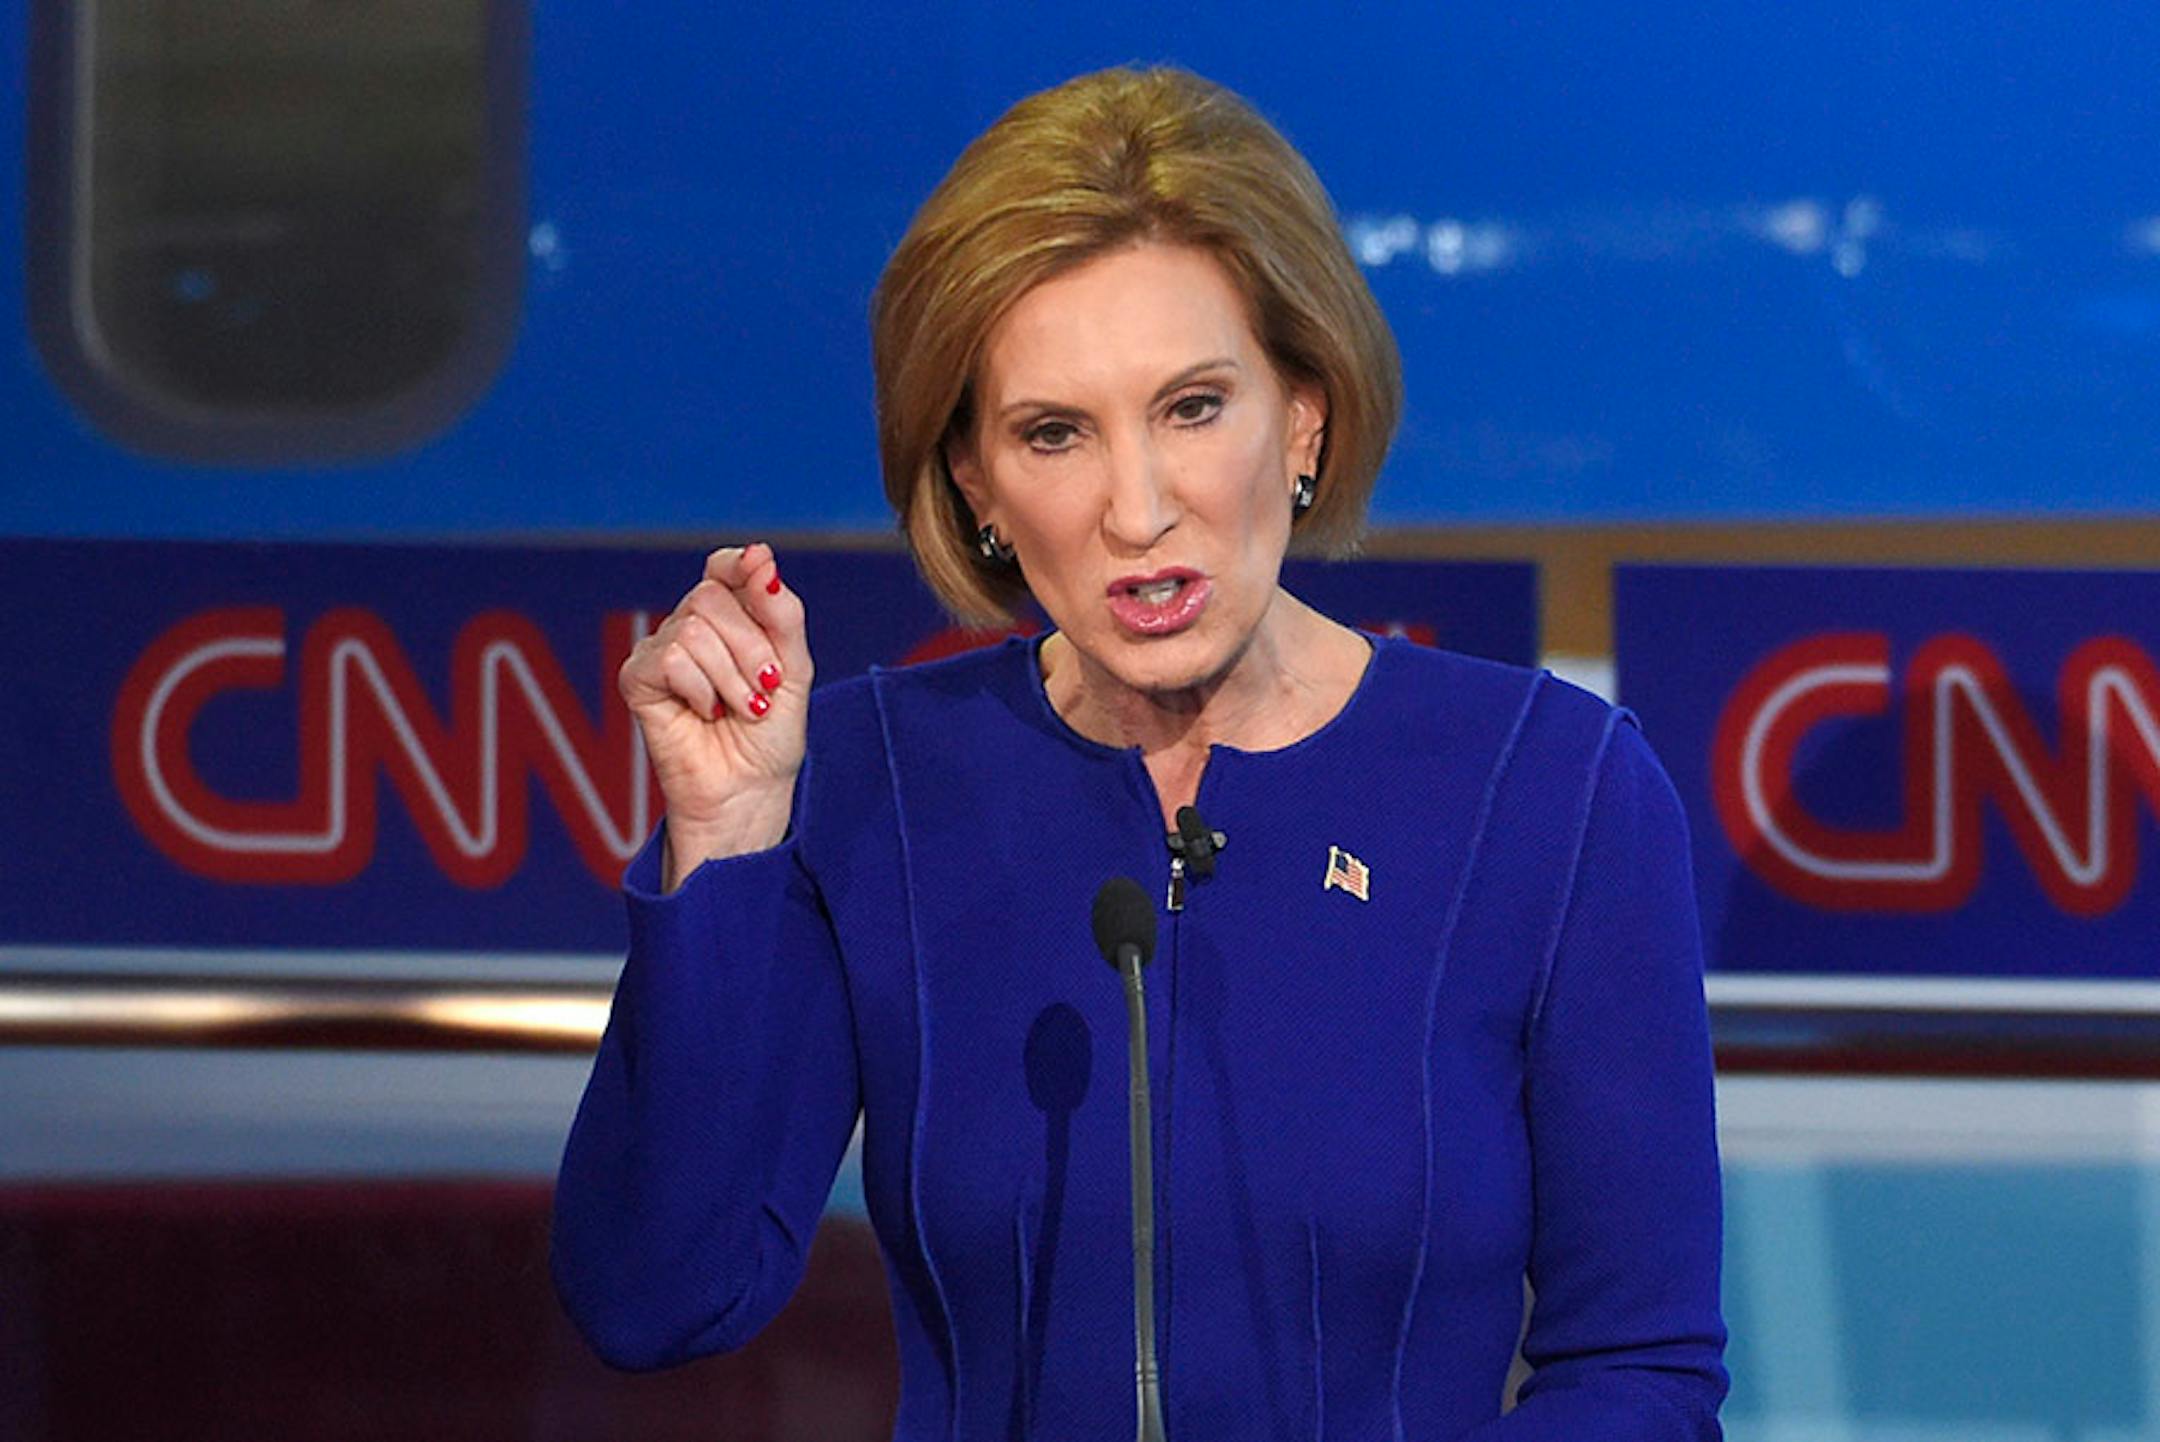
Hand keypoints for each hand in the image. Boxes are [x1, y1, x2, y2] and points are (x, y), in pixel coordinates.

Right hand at [618, 543, 812, 885]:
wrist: (750, 792)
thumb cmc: (771, 737)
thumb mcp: (794, 669)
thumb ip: (781, 612)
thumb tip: (760, 556)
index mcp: (729, 620)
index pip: (723, 568)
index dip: (739, 567)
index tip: (760, 573)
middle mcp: (690, 628)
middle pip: (711, 596)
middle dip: (751, 647)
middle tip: (764, 689)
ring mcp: (660, 652)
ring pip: (694, 628)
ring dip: (732, 677)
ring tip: (742, 709)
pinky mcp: (638, 680)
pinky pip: (670, 657)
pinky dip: (701, 688)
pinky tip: (706, 713)